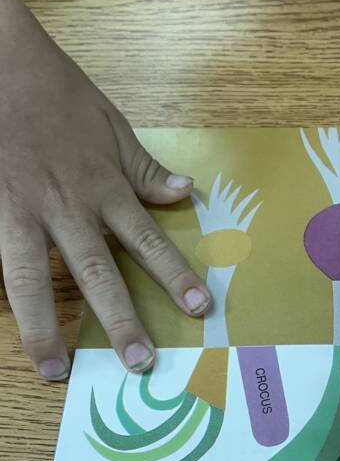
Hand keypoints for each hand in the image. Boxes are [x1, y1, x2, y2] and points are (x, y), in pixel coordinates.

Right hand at [0, 0, 210, 378]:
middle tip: (140, 363)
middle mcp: (63, 206)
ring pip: (30, 277)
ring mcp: (17, 210)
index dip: (174, 276)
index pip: (146, 241)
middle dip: (119, 320)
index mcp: (101, 186)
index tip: (199, 310)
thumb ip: (144, 168)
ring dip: (46, 328)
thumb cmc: (54, 90)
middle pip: (95, 272)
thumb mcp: (111, 124)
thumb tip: (187, 194)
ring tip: (56, 370)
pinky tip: (7, 335)